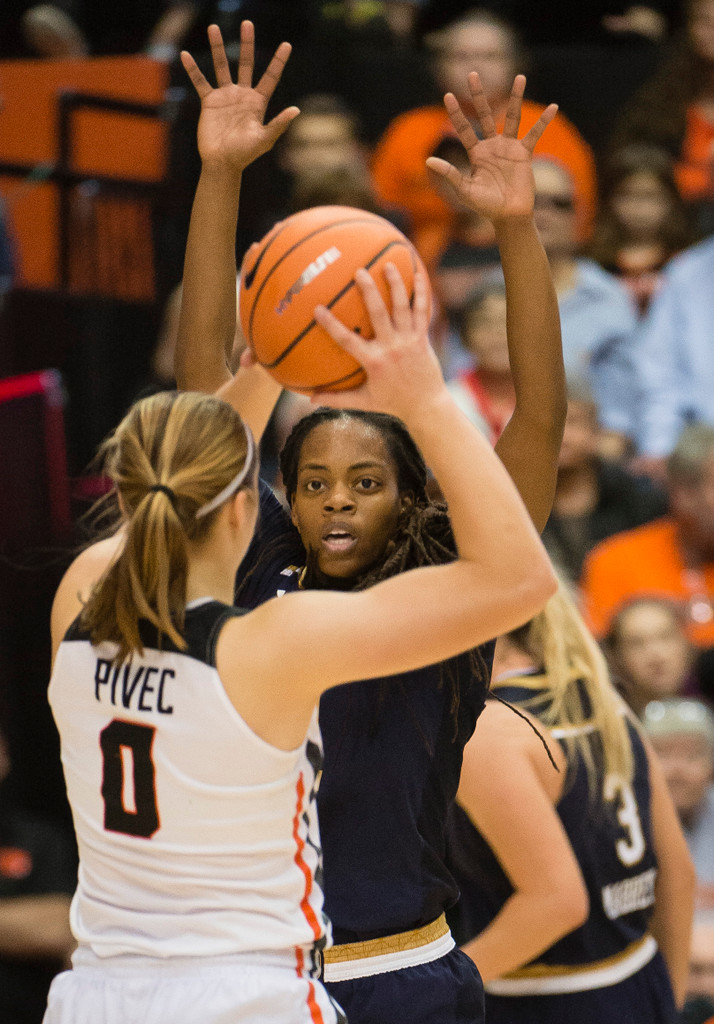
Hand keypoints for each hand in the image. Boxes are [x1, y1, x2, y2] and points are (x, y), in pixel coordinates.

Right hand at [180, 21, 299, 173]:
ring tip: (213, 28)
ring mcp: (225, 96)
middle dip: (247, 44)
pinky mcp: (209, 102)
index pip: (270, 77)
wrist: (222, 163)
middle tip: (247, 24)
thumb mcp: (265, 139)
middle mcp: (242, 95)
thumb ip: (278, 124)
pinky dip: (193, 69)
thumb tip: (296, 110)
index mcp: (258, 102)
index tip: (287, 44)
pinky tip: (186, 54)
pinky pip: (200, 81)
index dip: (278, 62)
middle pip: (246, 64)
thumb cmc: (245, 154)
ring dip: (218, 47)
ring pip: (221, 66)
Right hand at [311, 263, 441, 419]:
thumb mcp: (363, 402)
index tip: (317, 309)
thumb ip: (336, 399)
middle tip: (359, 271)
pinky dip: (422, 291)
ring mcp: (409, 340)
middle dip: (369, 291)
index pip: (347, 340)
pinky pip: (423, 310)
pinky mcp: (422, 337)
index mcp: (374, 362)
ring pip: (403, 306)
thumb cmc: (392, 403)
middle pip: (379, 313)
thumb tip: (309, 398)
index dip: (331, 324)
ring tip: (387, 264)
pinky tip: (417, 273)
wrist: (426, 405)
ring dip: (396, 284)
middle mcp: (392, 347)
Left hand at [426, 74, 556, 222]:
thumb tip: (428, 161)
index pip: (464, 128)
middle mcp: (492, 146)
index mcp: (476, 154)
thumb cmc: (485, 206)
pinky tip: (553, 107)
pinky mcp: (524, 154)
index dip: (456, 113)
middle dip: (478, 95)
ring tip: (520, 77)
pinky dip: (543, 122)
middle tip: (472, 73)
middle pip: (485, 115)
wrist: (509, 216)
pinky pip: (534, 134)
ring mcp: (509, 148)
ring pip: (512, 117)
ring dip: (516, 98)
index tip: (448, 95)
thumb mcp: (465, 190)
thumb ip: (449, 174)